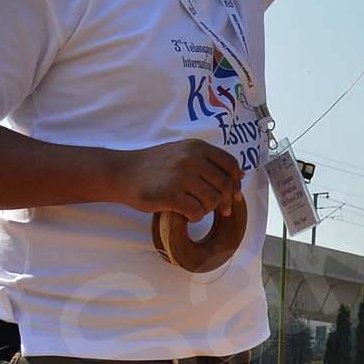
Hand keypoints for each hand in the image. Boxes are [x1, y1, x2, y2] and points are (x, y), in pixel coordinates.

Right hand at [118, 139, 244, 219]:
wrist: (123, 172)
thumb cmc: (156, 165)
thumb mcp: (183, 152)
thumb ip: (209, 161)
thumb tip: (240, 174)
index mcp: (197, 146)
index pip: (230, 164)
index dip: (236, 183)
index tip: (235, 195)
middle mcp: (190, 158)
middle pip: (224, 185)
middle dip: (226, 201)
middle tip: (223, 211)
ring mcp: (180, 175)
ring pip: (212, 200)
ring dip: (208, 209)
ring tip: (197, 208)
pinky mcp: (170, 194)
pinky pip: (196, 212)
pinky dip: (195, 217)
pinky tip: (186, 214)